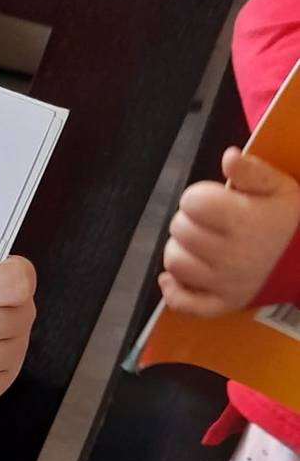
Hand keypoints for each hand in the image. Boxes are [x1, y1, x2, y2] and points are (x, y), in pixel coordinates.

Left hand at [160, 149, 299, 316]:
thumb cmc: (293, 222)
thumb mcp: (281, 187)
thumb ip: (252, 171)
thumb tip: (229, 156)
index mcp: (245, 221)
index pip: (193, 202)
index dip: (197, 196)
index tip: (212, 200)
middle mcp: (233, 254)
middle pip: (180, 231)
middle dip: (188, 221)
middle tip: (207, 222)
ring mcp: (227, 282)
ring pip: (175, 264)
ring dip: (180, 250)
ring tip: (198, 244)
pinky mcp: (224, 303)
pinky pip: (185, 303)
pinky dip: (173, 291)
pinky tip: (172, 277)